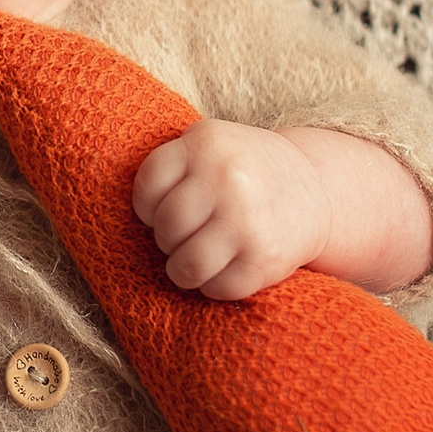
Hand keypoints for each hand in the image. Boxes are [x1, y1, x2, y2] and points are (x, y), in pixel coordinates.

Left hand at [131, 119, 332, 300]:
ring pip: (183, 266)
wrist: (318, 189)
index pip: (147, 186)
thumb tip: (114, 201)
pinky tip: (225, 269)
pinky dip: (213, 286)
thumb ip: (174, 165)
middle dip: (168, 239)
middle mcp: (226, 177)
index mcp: (206, 142)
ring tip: (195, 260)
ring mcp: (247, 220)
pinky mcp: (265, 258)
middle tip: (184, 237)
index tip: (160, 212)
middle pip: (164, 228)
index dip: (146, 207)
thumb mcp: (213, 146)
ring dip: (183, 270)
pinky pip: (216, 288)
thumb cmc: (247, 171)